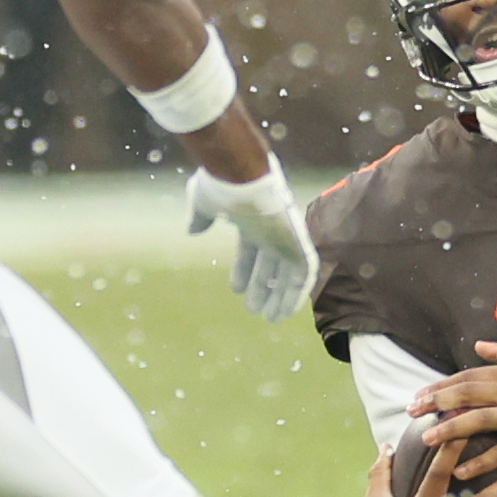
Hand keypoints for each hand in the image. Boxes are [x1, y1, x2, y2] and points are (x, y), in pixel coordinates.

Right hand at [186, 154, 317, 321]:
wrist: (242, 177)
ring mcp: (287, 237)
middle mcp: (272, 230)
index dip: (245, 270)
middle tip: (254, 310)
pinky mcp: (299, 243)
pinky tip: (287, 311)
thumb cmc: (222, 188)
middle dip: (263, 288)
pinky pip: (304, 274)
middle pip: (271, 265)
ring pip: (288, 273)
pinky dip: (297, 293)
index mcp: (252, 221)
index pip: (251, 251)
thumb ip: (201, 217)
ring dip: (280, 297)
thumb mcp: (204, 204)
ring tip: (270, 319)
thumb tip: (192, 230)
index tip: (237, 290)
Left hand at [409, 340, 496, 474]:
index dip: (441, 385)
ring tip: (426, 439)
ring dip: (449, 431)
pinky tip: (460, 471)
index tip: (419, 394)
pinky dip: (480, 462)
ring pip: (478, 421)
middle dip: (435, 403)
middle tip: (410, 412)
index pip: (468, 376)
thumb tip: (478, 345)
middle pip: (466, 395)